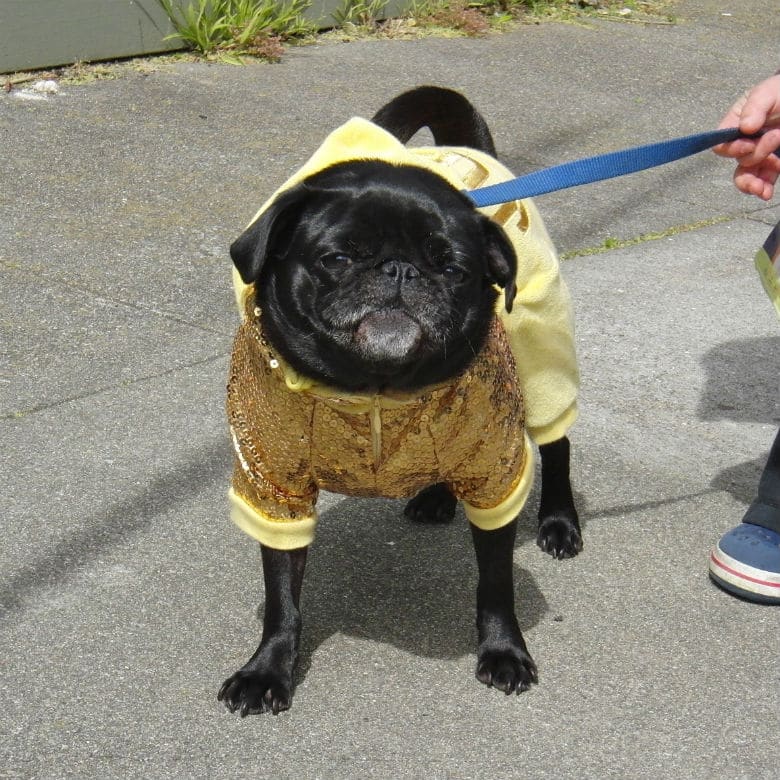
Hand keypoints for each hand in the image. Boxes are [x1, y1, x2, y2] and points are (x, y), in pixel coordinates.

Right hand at [714, 74, 779, 199]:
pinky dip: (764, 188)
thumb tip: (745, 127)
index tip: (749, 143)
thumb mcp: (768, 93)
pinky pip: (764, 180)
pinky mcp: (773, 164)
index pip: (722, 145)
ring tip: (763, 188)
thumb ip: (755, 107)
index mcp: (736, 125)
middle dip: (755, 156)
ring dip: (753, 183)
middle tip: (776, 138)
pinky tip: (766, 192)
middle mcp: (744, 143)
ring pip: (746, 177)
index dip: (732, 148)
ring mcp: (759, 155)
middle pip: (739, 161)